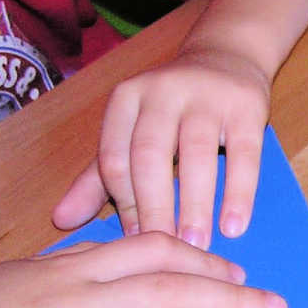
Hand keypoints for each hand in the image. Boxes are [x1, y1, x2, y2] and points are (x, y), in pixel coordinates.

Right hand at [0, 232, 287, 307]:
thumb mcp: (31, 272)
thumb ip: (84, 264)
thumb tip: (131, 254)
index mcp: (74, 267)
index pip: (154, 250)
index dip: (204, 260)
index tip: (239, 271)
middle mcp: (79, 298)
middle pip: (169, 289)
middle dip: (230, 297)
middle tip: (275, 307)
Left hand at [53, 47, 270, 249]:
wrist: (228, 56)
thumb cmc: (174, 107)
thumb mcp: (132, 131)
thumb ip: (98, 177)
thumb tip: (61, 221)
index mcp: (126, 99)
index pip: (115, 157)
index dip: (123, 204)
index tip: (134, 243)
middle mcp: (162, 92)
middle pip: (151, 156)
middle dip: (154, 209)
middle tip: (162, 251)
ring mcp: (207, 96)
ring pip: (197, 155)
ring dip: (195, 206)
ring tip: (196, 247)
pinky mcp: (246, 106)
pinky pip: (244, 154)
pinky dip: (238, 193)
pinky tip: (234, 225)